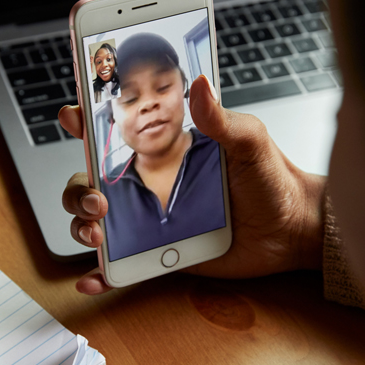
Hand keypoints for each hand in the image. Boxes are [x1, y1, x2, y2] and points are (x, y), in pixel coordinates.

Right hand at [59, 75, 326, 294]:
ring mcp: (150, 219)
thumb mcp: (249, 143)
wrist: (291, 231)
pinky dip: (100, 274)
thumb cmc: (272, 180)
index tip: (72, 116)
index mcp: (164, 150)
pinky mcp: (159, 254)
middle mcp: (149, 183)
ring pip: (95, 221)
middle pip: (90, 181)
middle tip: (97, 200)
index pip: (113, 132)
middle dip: (78, 189)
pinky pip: (122, 265)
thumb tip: (200, 84)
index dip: (85, 122)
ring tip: (99, 235)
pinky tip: (93, 279)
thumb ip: (221, 118)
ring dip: (81, 227)